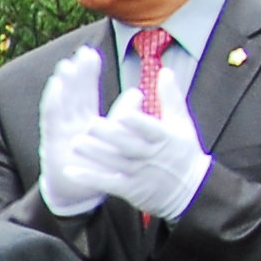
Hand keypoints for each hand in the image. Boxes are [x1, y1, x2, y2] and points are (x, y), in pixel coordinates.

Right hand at [33, 45, 110, 215]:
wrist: (77, 193)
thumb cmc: (96, 168)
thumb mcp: (115, 140)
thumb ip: (123, 116)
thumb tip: (138, 92)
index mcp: (84, 122)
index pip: (86, 93)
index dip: (89, 74)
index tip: (92, 54)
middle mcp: (69, 124)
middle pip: (73, 93)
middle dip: (77, 73)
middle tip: (82, 52)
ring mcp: (59, 131)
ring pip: (61, 101)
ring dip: (64, 83)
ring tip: (68, 64)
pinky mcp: (51, 140)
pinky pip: (51, 117)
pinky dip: (53, 100)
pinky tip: (56, 85)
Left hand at [70, 87, 210, 218]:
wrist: (190, 189)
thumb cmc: (183, 150)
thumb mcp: (181, 123)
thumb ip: (171, 97)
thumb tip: (164, 70)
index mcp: (165, 137)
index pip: (151, 129)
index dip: (138, 123)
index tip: (122, 113)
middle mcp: (152, 156)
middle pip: (129, 146)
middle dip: (110, 136)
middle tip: (89, 125)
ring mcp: (140, 174)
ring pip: (115, 163)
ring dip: (95, 154)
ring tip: (75, 143)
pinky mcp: (130, 189)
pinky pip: (107, 184)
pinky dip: (90, 178)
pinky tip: (71, 171)